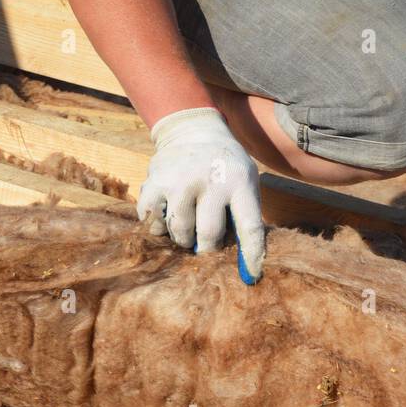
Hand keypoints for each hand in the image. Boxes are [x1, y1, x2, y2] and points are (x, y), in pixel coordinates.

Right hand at [137, 107, 264, 281]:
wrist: (193, 130)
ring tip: (187, 225)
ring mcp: (180, 180)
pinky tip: (167, 214)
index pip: (249, 227)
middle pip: (209, 235)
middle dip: (207, 248)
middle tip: (205, 246)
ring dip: (183, 238)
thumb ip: (244, 216)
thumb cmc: (224, 168)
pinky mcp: (154, 182)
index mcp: (239, 181)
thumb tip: (243, 265)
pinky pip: (154, 222)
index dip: (251, 255)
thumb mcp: (244, 181)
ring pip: (180, 232)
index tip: (251, 276)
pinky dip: (159, 226)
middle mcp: (210, 179)